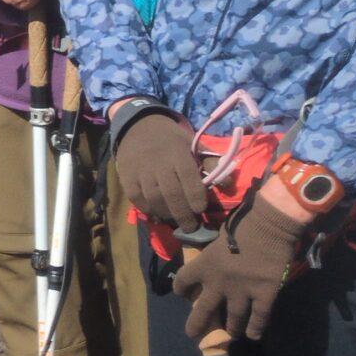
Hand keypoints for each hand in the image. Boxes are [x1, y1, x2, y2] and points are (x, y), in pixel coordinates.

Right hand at [114, 109, 210, 229]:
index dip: (195, 196)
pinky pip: (136, 198)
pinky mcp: (126, 177)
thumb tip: (228, 184)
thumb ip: (212, 163)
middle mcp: (158, 162)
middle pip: (171, 193)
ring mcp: (140, 170)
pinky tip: (157, 215)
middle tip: (190, 227)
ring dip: (166, 214)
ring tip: (175, 222)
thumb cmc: (172, 140)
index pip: (188, 177)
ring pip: (154, 198)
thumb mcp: (194, 145)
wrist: (139, 127)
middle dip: (183, 214)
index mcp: (178, 152)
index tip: (200, 209)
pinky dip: (147, 209)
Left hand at [173, 193, 306, 340]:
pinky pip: (259, 317)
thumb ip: (213, 254)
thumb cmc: (242, 225)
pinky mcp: (265, 294)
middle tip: (193, 333)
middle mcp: (219, 283)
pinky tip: (253, 335)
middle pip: (203, 310)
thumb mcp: (217, 238)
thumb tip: (214, 259)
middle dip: (197, 324)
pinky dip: (256, 328)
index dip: (181, 288)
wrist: (269, 225)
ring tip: (230, 335)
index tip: (183, 293)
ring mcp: (242, 291)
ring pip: (234, 318)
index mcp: (204, 265)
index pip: (183, 281)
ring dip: (231, 328)